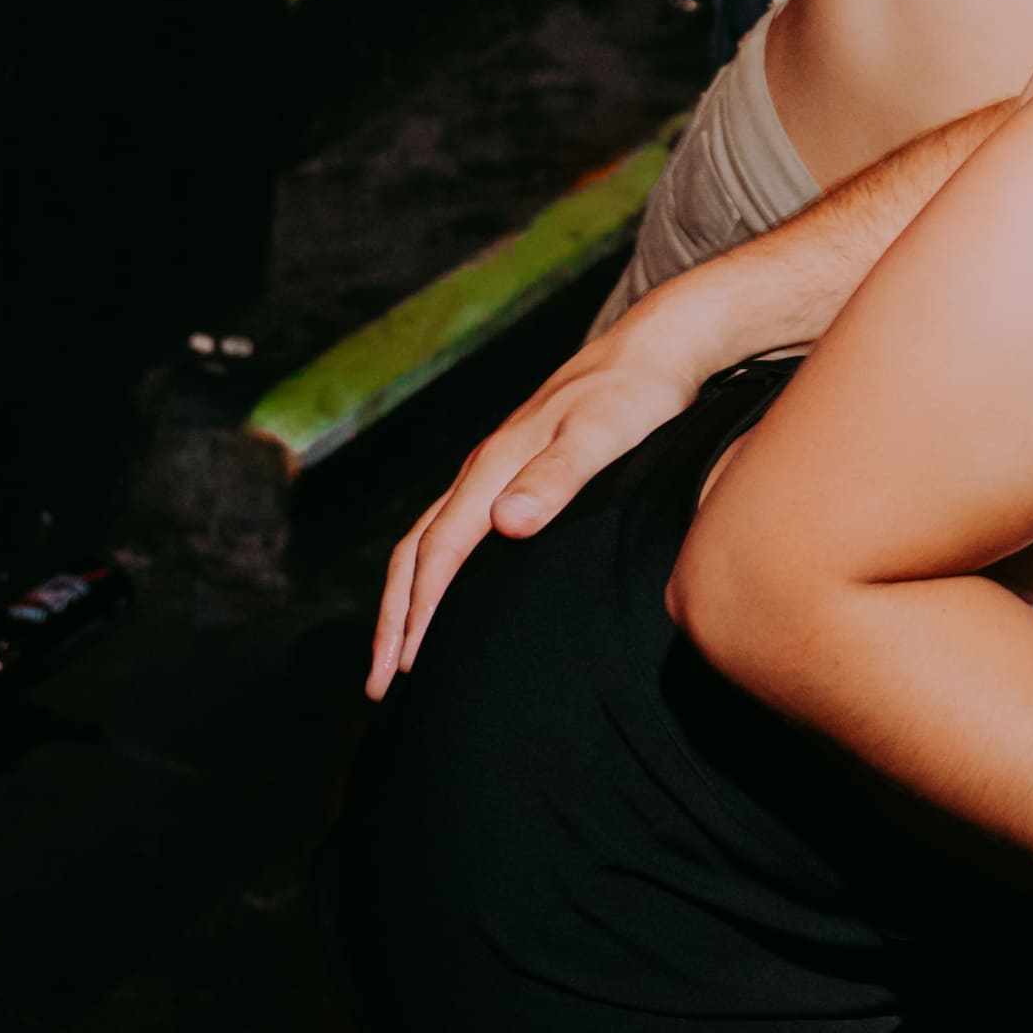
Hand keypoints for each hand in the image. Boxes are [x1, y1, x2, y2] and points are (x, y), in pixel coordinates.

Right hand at [370, 308, 714, 693]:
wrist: (655, 348)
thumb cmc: (637, 394)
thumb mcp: (604, 433)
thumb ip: (558, 477)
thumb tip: (505, 524)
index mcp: (494, 467)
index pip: (440, 550)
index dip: (419, 610)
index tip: (403, 665)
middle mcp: (483, 471)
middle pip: (415, 553)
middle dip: (392, 620)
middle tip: (377, 685)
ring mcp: (494, 472)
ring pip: (429, 544)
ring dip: (406, 601)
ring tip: (397, 656)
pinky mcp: (513, 474)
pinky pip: (454, 534)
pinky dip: (434, 576)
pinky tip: (448, 601)